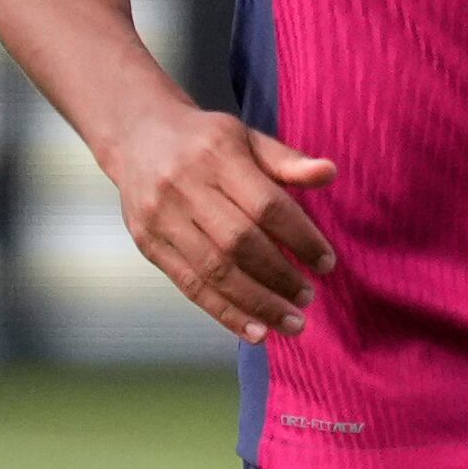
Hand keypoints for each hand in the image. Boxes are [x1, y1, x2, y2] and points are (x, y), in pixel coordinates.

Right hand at [103, 105, 337, 343]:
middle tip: (309, 297)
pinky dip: (224, 312)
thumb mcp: (247, 138)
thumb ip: (287, 160)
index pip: (266, 205)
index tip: (327, 263)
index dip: (300, 237)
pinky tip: (255, 331)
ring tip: (291, 323)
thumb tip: (330, 173)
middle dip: (279, 276)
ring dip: (256, 303)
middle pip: (238, 242)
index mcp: (217, 156)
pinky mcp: (148, 244)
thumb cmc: (206, 141)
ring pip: (213, 271)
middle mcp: (184, 188)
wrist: (138, 137)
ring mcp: (161, 219)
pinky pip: (189, 285)